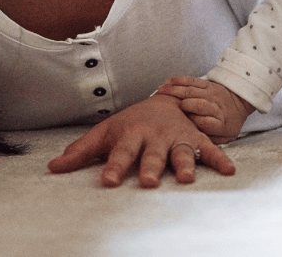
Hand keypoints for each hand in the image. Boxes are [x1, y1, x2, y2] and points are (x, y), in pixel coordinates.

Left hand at [47, 93, 234, 186]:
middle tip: (149, 181)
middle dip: (151, 167)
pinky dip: (219, 159)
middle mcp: (155, 137)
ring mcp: (177, 138)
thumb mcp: (105, 132)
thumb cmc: (130, 122)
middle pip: (152, 155)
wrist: (165, 99)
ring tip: (186, 179)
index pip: (120, 153)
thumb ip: (81, 151)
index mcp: (132, 135)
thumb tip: (53, 167)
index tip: (109, 181)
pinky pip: (209, 149)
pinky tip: (229, 170)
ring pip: (181, 153)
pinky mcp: (195, 139)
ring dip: (184, 165)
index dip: (114, 167)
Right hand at [155, 76, 255, 144]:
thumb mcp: (225, 138)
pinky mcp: (207, 83)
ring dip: (176, 90)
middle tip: (177, 107)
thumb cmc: (227, 124)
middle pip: (201, 104)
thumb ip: (211, 143)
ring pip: (193, 90)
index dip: (197, 122)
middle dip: (188, 105)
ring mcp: (211, 93)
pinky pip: (193, 80)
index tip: (185, 125)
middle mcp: (216, 107)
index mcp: (221, 124)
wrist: (238, 103)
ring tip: (162, 91)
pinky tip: (168, 83)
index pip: (208, 123)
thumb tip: (195, 149)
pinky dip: (179, 80)